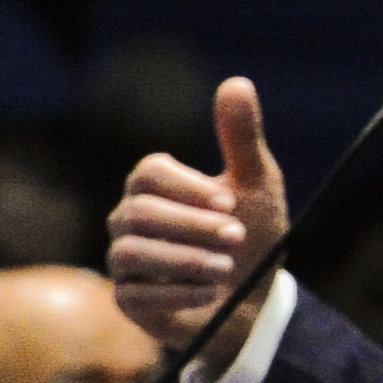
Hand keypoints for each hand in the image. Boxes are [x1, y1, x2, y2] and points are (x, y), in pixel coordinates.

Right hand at [109, 79, 289, 376]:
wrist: (255, 299)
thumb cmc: (253, 236)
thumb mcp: (257, 186)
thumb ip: (242, 139)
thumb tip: (237, 82)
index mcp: (156, 188)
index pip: (149, 173)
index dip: (188, 187)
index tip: (230, 201)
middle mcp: (130, 220)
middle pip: (138, 212)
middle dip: (192, 225)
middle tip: (237, 235)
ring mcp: (126, 260)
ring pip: (130, 252)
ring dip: (183, 260)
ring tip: (226, 268)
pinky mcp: (129, 300)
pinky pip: (134, 295)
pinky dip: (176, 294)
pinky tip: (210, 293)